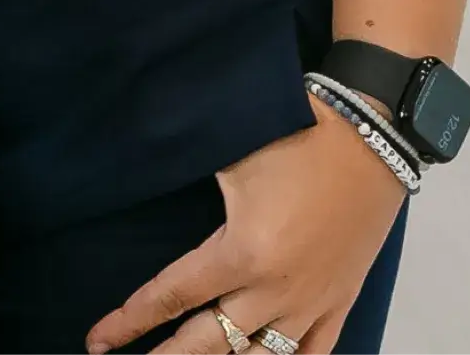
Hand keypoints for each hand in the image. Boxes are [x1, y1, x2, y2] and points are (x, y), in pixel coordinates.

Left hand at [85, 112, 401, 353]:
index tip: (96, 341)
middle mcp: (275, 291)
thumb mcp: (230, 160)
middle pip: (208, 343)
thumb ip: (191, 193)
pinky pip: (312, 354)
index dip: (129, 322)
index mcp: (242, 254)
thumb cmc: (297, 137)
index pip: (171, 297)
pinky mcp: (341, 302)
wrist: (372, 136)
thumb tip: (144, 186)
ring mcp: (313, 303)